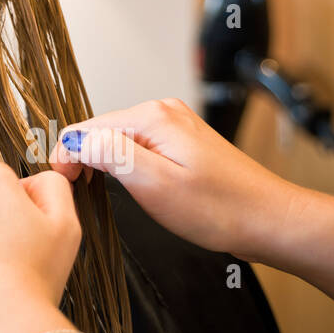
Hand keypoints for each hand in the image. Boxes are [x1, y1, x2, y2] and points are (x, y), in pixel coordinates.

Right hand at [50, 97, 299, 261]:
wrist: (271, 220)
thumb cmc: (221, 209)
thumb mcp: (155, 185)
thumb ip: (110, 155)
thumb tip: (73, 141)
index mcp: (152, 116)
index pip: (86, 128)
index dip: (66, 157)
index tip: (62, 186)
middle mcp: (162, 111)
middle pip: (100, 130)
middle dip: (83, 158)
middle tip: (79, 195)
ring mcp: (174, 124)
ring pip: (118, 138)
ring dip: (103, 162)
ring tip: (98, 191)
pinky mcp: (182, 141)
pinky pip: (138, 146)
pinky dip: (125, 164)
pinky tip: (128, 186)